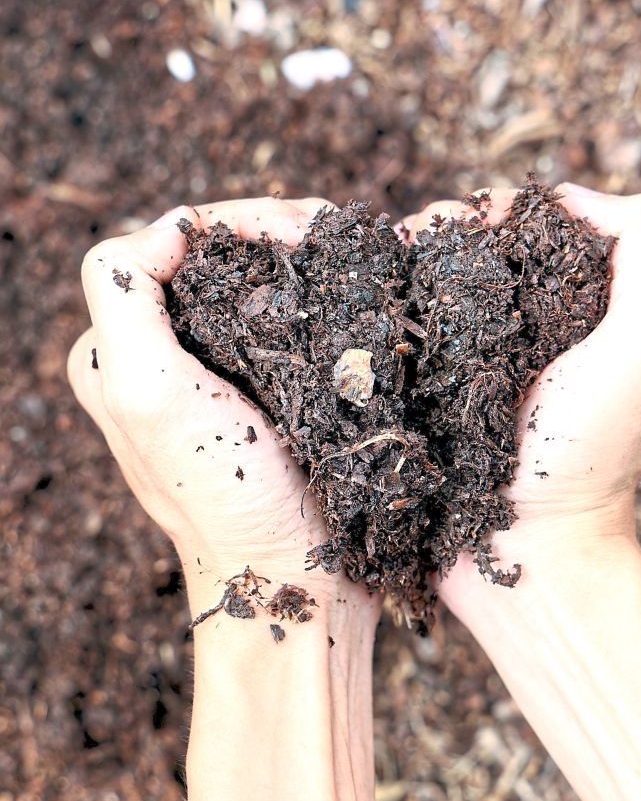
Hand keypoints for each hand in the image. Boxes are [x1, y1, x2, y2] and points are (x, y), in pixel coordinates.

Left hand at [67, 197, 375, 630]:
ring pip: (263, 281)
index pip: (170, 242)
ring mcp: (225, 372)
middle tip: (333, 240)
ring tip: (353, 256)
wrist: (297, 578)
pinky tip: (360, 289)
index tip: (296, 235)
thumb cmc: (225, 495)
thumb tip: (173, 225)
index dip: (233, 222)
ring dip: (310, 256)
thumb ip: (124, 294)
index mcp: (120, 348)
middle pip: (220, 256)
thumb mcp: (146, 393)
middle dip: (277, 232)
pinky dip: (329, 294)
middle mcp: (166, 353)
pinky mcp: (275, 391)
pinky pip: (295, 320)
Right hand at [397, 184, 640, 617]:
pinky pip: (408, 334)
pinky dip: (386, 309)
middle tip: (407, 239)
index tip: (468, 223)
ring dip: (405, 260)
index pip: (543, 224)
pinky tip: (365, 302)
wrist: (526, 554)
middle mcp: (536, 331)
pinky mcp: (435, 396)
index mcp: (588, 309)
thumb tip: (572, 198)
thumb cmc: (590, 451)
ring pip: (437, 282)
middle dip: (444, 227)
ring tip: (380, 264)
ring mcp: (480, 364)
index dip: (505, 208)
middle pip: (484, 247)